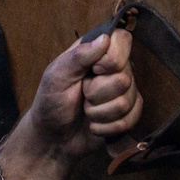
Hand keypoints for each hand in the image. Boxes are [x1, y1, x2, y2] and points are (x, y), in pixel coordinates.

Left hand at [0, 27, 143, 179]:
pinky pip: (132, 121)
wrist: (50, 140)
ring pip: (131, 101)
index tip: (94, 71)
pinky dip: (110, 129)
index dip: (112, 60)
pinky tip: (95, 128)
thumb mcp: (56, 74)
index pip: (123, 42)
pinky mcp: (125, 118)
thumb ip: (80, 55)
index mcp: (96, 52)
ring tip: (85, 115)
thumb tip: (105, 39)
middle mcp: (113, 70)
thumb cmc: (48, 104)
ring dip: (103, 115)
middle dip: (100, 94)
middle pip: (128, 76)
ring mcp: (122, 94)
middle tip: (81, 99)